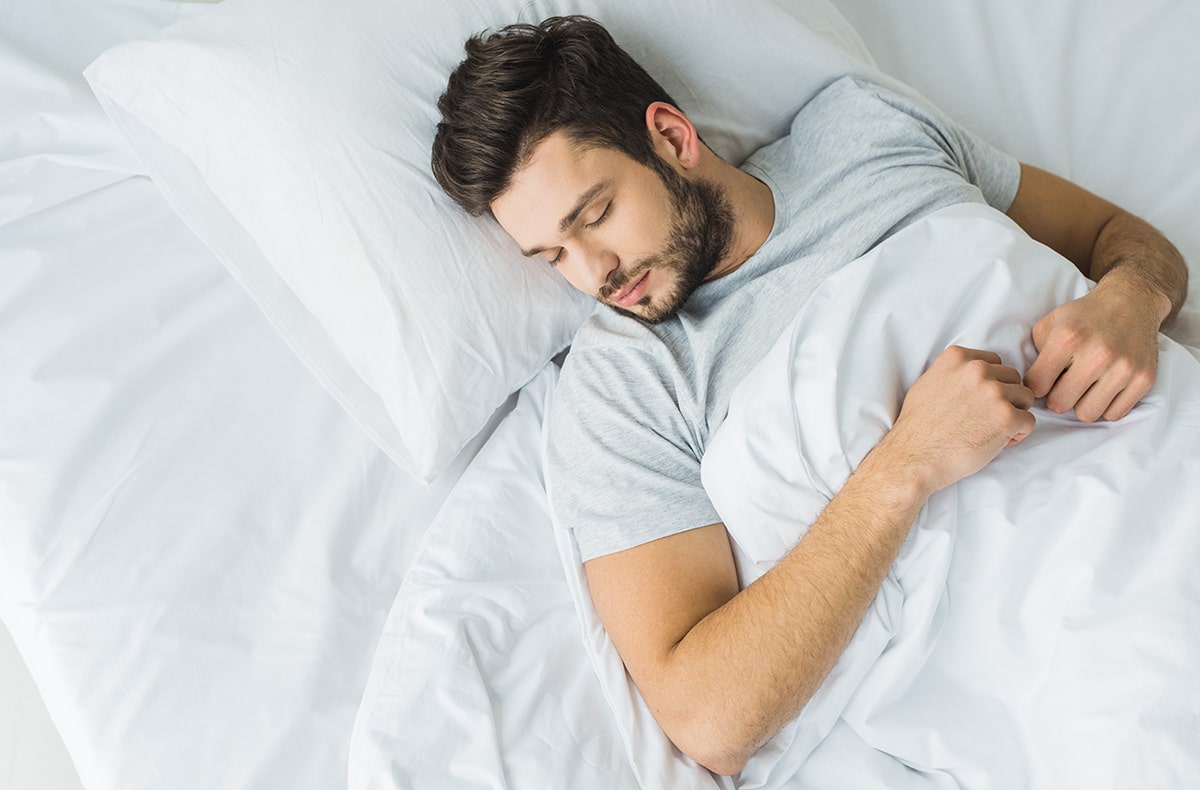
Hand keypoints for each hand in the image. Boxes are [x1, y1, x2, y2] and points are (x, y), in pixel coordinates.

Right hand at [880, 346, 1035, 494]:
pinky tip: (997, 442)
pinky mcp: (1006, 417)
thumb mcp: (926, 384)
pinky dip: (1017, 434)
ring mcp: (993, 392)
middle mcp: (976, 370)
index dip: (991, 383)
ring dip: (1013, 414)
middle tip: (986, 419)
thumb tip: (969, 372)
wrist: (914, 458)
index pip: (994, 362)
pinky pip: (1029, 421)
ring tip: (992, 430)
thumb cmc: (919, 427)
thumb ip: (952, 373)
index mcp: (957, 358)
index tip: (979, 402)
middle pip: (1012, 377)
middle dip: (1005, 398)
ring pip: (1025, 397)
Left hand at [1023, 277, 1164, 422]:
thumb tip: (1027, 384)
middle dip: (1057, 398)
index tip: (1043, 380)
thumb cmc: (1085, 315)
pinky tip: (1103, 389)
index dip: (1035, 386)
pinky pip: (1114, 414)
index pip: (1037, 385)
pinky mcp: (1144, 378)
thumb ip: (1034, 351)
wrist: (1132, 301)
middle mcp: (1098, 354)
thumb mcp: (1051, 322)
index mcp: (1068, 338)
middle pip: (1060, 404)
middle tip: (1063, 385)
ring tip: (1084, 388)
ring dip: (1081, 405)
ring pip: (1088, 415)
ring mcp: (1124, 368)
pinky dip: (1106, 406)